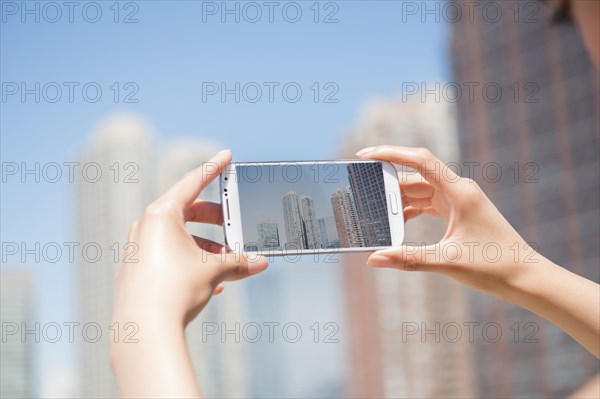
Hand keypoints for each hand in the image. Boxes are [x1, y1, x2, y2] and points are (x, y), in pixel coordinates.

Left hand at [111, 149, 267, 397]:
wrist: (144, 332)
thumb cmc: (175, 290)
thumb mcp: (214, 270)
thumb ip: (239, 262)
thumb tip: (261, 263)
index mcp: (161, 215)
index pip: (192, 182)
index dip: (214, 168)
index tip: (227, 156)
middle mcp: (145, 228)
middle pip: (186, 212)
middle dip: (215, 221)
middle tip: (234, 223)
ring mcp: (138, 250)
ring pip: (179, 239)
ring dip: (206, 248)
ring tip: (228, 263)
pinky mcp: (137, 272)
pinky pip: (169, 258)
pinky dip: (191, 263)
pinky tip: (212, 282)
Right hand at [356, 145, 539, 299]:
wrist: (526, 277)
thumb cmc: (494, 266)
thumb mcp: (446, 261)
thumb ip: (408, 259)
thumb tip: (374, 259)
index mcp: (459, 192)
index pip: (420, 160)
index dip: (390, 153)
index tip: (365, 154)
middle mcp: (458, 190)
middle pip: (415, 176)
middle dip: (387, 183)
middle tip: (360, 191)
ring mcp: (459, 201)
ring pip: (420, 191)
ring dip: (398, 200)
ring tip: (374, 209)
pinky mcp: (458, 212)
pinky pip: (428, 203)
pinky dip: (410, 210)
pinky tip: (396, 222)